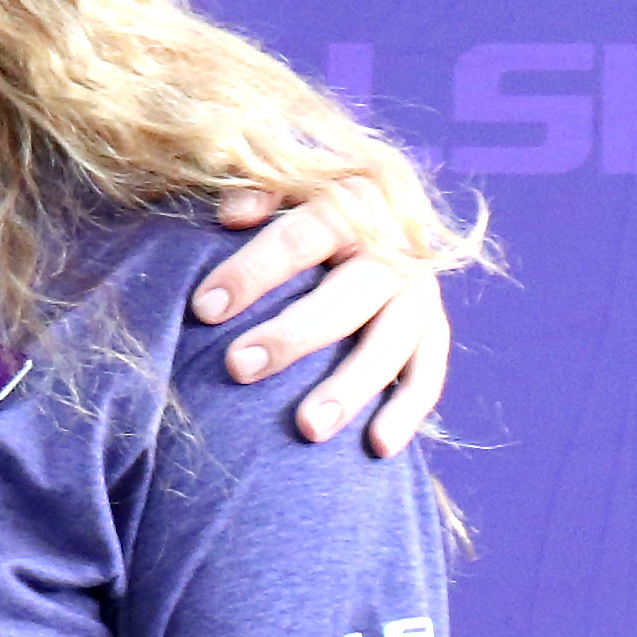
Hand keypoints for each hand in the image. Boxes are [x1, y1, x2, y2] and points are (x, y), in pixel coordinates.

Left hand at [196, 184, 451, 456]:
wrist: (362, 220)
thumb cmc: (292, 212)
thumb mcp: (278, 189)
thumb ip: (255, 194)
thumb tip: (231, 215)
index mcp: (353, 202)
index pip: (303, 235)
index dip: (253, 270)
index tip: (203, 308)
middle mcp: (396, 247)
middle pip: (352, 292)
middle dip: (295, 334)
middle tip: (238, 368)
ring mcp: (420, 293)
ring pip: (395, 341)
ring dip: (353, 386)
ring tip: (308, 429)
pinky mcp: (433, 331)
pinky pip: (428, 374)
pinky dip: (407, 411)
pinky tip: (377, 447)